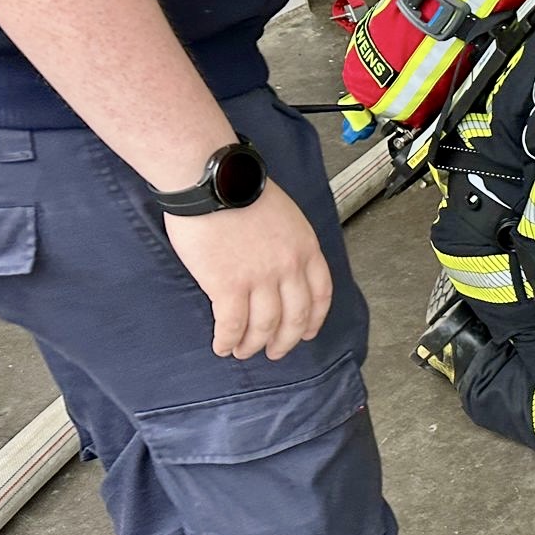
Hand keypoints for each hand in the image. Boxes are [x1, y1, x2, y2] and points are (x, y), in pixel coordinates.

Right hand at [165, 185, 334, 360]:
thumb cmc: (242, 190)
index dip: (314, 319)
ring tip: (243, 351)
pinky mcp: (228, 285)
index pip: (321, 294)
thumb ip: (290, 244)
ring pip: (264, 326)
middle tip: (275, 351)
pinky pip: (232, 325)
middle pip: (295, 317)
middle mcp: (289, 268)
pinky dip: (228, 340)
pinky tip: (222, 346)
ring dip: (253, 345)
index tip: (308, 332)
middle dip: (285, 341)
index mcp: (306, 248)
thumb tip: (280, 267)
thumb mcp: (286, 215)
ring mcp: (260, 278)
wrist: (214, 182)